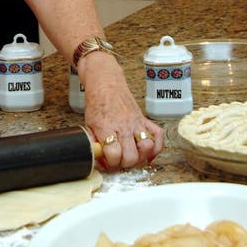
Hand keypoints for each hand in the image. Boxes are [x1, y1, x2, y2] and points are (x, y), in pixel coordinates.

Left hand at [80, 52, 163, 168]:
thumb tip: (97, 156)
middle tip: (119, 160)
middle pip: (131, 156)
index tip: (107, 160)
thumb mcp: (88, 123)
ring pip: (147, 147)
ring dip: (141, 157)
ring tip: (132, 156)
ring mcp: (136, 123)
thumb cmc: (97, 102)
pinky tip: (148, 152)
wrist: (106, 83)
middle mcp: (123, 126)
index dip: (110, 162)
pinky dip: (156, 147)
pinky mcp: (144, 119)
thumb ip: (93, 141)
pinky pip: (158, 136)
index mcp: (107, 127)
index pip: (113, 154)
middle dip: (124, 163)